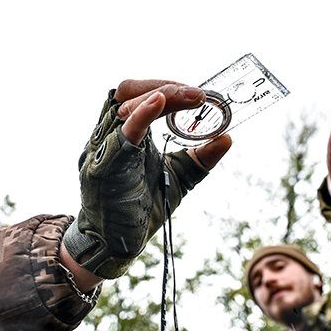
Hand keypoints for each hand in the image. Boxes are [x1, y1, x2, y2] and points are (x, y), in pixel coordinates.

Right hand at [63, 79, 230, 280]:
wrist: (115, 245)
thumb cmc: (140, 209)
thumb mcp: (178, 177)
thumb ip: (199, 158)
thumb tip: (227, 138)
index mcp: (125, 132)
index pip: (140, 94)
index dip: (169, 88)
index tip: (199, 95)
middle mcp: (109, 134)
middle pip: (129, 91)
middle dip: (165, 86)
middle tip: (199, 95)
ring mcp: (103, 147)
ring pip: (125, 105)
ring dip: (161, 96)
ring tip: (192, 97)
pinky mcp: (104, 165)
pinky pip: (122, 133)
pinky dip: (142, 114)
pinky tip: (161, 100)